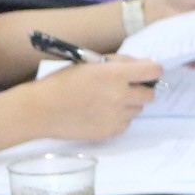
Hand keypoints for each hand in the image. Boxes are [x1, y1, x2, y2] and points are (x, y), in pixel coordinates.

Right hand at [27, 56, 162, 140]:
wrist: (41, 110)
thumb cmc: (63, 82)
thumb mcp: (90, 63)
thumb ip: (119, 63)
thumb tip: (143, 65)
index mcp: (115, 75)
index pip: (153, 71)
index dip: (152, 70)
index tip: (147, 72)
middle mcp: (120, 96)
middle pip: (149, 94)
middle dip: (141, 89)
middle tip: (125, 87)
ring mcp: (116, 116)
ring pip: (138, 109)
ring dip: (129, 104)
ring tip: (106, 101)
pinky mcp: (110, 131)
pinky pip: (126, 123)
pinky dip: (119, 118)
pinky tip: (101, 113)